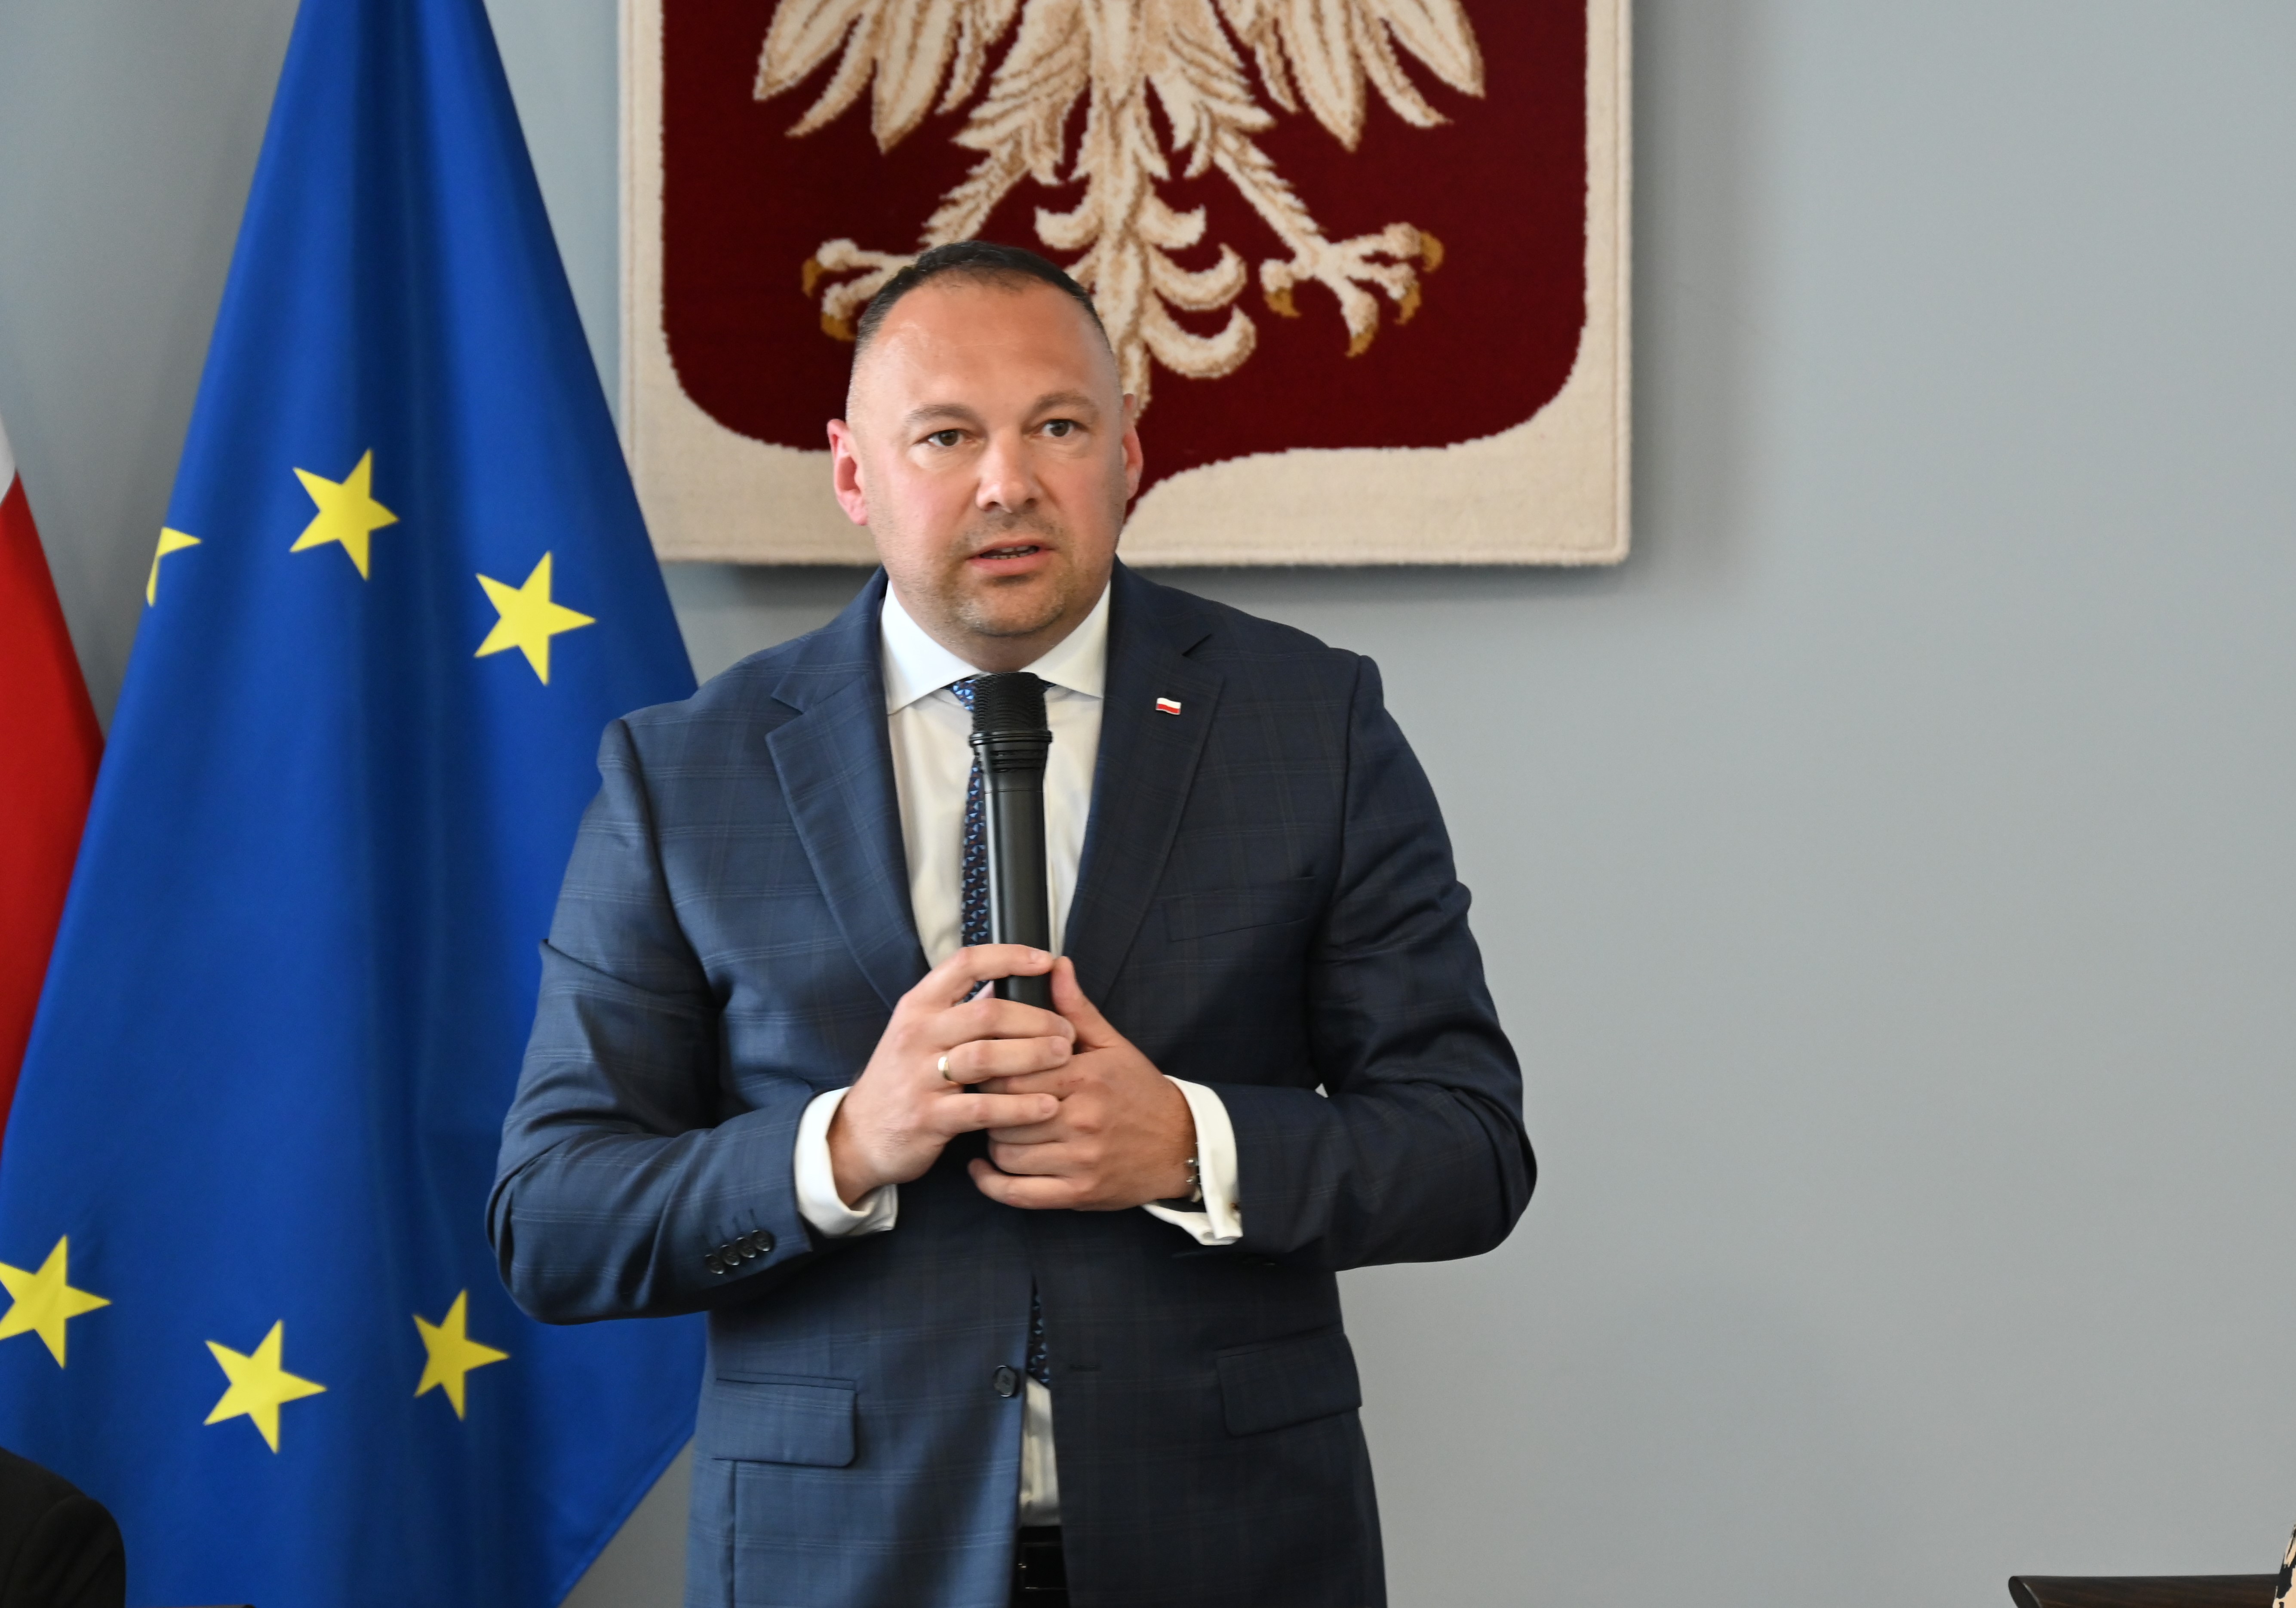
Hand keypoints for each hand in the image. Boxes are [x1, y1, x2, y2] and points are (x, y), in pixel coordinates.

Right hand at [828, 946, 1071, 1206]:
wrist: (860, 1134)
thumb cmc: (902, 1077)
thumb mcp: (920, 1032)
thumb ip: (961, 1006)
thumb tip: (1009, 978)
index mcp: (918, 1006)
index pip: (965, 964)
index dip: (1009, 957)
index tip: (1045, 961)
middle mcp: (917, 1034)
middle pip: (987, 1013)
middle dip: (1035, 1019)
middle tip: (1066, 1030)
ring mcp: (920, 1076)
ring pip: (986, 1057)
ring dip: (1033, 1055)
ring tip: (1063, 1057)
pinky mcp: (929, 1117)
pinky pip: (983, 1108)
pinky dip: (1020, 1106)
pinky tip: (1047, 1105)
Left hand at [968, 958, 1195, 1210]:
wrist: (1181, 1144)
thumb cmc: (1141, 1091)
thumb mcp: (1113, 1045)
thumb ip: (1077, 1008)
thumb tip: (1054, 965)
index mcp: (1085, 1077)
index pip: (1011, 1072)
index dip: (990, 1070)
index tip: (986, 1067)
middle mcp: (1081, 1119)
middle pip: (1003, 1111)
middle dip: (988, 1104)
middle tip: (985, 1098)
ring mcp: (1079, 1160)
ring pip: (1006, 1152)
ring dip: (993, 1141)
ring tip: (996, 1128)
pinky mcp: (1078, 1193)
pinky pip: (1018, 1193)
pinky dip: (991, 1183)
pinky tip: (983, 1168)